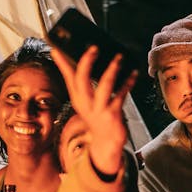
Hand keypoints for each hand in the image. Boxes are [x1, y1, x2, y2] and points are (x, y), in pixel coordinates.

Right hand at [51, 46, 137, 174]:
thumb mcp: (87, 101)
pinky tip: (133, 74)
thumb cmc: (98, 118)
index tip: (57, 50)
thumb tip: (87, 61)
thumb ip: (85, 83)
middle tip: (94, 48)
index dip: (62, 63)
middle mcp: (86, 103)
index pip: (68, 77)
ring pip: (104, 86)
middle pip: (81, 80)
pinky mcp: (112, 114)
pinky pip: (121, 94)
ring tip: (118, 58)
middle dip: (87, 62)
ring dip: (112, 69)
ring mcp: (99, 109)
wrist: (105, 143)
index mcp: (78, 98)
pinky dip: (128, 83)